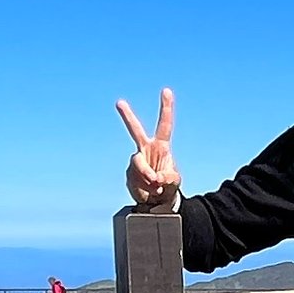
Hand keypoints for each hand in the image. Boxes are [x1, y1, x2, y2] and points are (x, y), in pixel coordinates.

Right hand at [116, 88, 180, 207]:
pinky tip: (149, 191)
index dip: (166, 108)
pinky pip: (136, 179)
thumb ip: (168, 177)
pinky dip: (144, 188)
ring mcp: (136, 161)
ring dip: (148, 178)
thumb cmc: (168, 186)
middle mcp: (146, 149)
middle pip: (135, 130)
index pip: (165, 124)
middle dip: (127, 116)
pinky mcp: (129, 173)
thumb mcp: (174, 181)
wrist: (157, 201)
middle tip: (119, 102)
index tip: (166, 91)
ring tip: (156, 188)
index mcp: (161, 146)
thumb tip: (156, 177)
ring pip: (139, 164)